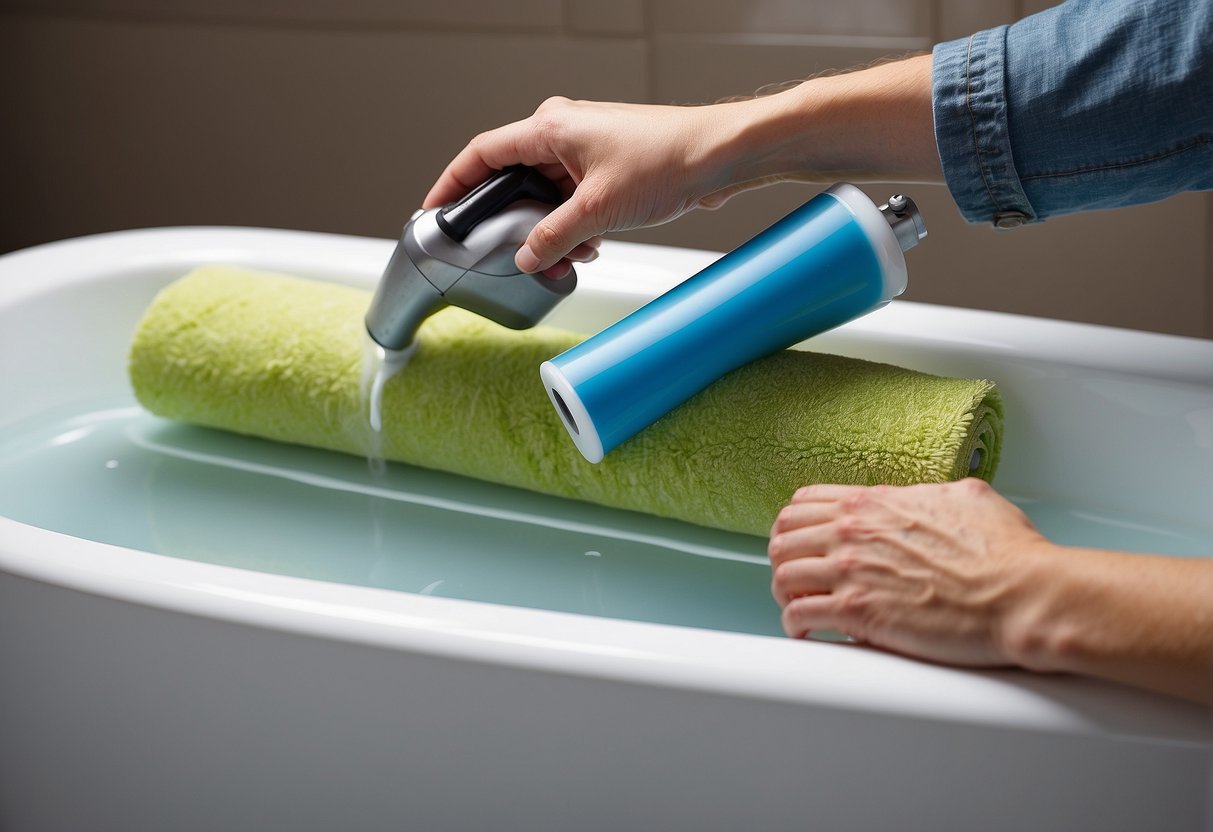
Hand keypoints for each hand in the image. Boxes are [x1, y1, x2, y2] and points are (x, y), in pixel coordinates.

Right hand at [423, 96, 792, 275]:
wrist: (720, 156)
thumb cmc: (668, 160)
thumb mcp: (597, 211)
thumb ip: (553, 237)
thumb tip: (526, 256)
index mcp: (549, 127)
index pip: (482, 154)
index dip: (452, 183)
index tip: (434, 210)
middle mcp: (563, 131)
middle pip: (514, 178)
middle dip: (514, 220)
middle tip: (508, 250)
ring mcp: (586, 148)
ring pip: (547, 194)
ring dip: (552, 228)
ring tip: (566, 254)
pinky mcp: (607, 166)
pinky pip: (573, 198)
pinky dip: (576, 224)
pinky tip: (591, 245)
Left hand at [768, 479, 1051, 666]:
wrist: (1021, 594)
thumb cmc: (1006, 552)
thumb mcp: (966, 498)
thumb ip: (931, 496)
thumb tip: (929, 500)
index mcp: (875, 503)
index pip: (803, 503)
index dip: (795, 526)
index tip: (800, 543)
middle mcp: (853, 531)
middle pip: (783, 538)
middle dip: (785, 559)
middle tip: (795, 578)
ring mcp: (850, 571)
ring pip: (782, 576)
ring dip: (786, 594)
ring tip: (800, 607)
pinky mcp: (856, 612)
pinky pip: (798, 615)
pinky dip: (795, 625)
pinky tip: (807, 633)